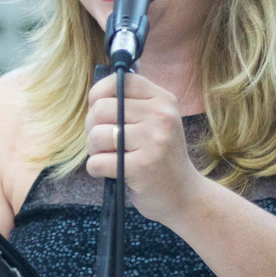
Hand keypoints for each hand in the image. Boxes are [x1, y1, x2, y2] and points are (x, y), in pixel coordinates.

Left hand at [84, 72, 203, 223]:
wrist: (183, 195)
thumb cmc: (159, 157)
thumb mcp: (156, 122)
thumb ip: (130, 105)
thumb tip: (94, 94)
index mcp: (163, 100)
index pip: (119, 81)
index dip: (98, 95)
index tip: (100, 112)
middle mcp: (161, 116)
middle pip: (101, 109)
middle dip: (91, 127)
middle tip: (102, 142)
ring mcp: (153, 142)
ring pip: (96, 135)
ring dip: (93, 150)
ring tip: (107, 157)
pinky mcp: (141, 167)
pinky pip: (96, 162)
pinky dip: (95, 169)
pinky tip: (109, 172)